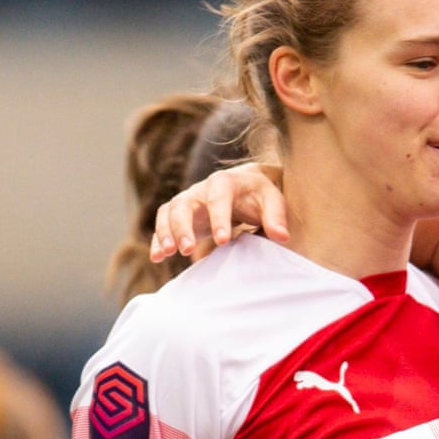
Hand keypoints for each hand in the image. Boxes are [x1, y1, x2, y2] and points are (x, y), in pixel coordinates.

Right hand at [150, 162, 287, 262]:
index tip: (223, 241)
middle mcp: (201, 189)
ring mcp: (189, 200)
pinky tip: (157, 256)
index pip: (218, 196)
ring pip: (169, 212)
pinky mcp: (182, 213)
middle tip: (187, 250)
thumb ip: (276, 217)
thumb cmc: (262, 195)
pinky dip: (159, 239)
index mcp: (225, 182)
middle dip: (183, 227)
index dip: (219, 218)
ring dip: (166, 232)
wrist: (249, 187)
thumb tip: (281, 237)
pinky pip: (164, 223)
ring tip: (167, 254)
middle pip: (184, 204)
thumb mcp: (273, 200)